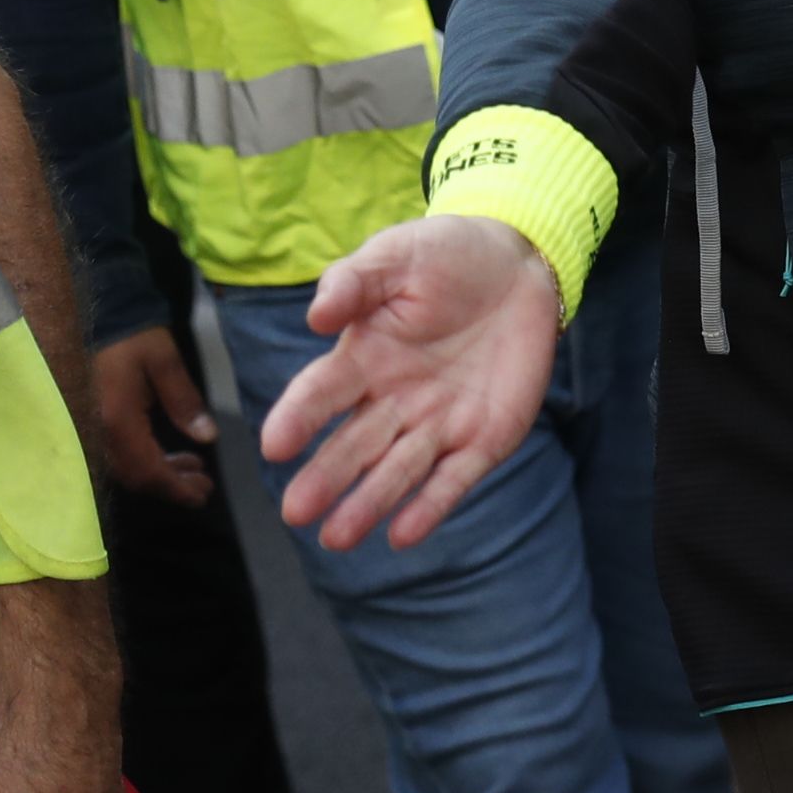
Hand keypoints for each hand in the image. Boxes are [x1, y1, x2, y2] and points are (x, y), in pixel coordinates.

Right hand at [87, 327, 217, 507]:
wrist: (97, 317)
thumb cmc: (132, 336)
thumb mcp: (164, 360)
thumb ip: (184, 400)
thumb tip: (207, 437)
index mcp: (116, 421)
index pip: (147, 470)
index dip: (176, 487)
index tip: (202, 493)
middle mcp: (97, 434)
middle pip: (135, 477)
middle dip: (171, 486)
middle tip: (204, 484)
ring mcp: (91, 432)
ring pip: (126, 470)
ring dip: (160, 475)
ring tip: (193, 468)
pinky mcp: (91, 425)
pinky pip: (118, 456)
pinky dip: (145, 462)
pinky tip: (166, 455)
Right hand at [257, 216, 558, 552]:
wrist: (519, 265)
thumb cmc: (447, 256)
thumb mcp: (397, 254)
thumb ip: (354, 282)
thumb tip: (317, 316)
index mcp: (364, 356)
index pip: (322, 393)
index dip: (298, 418)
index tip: (274, 445)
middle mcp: (393, 399)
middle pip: (355, 444)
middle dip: (326, 478)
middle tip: (295, 512)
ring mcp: (437, 423)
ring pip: (397, 471)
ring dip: (367, 504)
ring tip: (337, 537)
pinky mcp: (483, 439)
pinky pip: (453, 478)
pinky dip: (430, 507)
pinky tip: (403, 535)